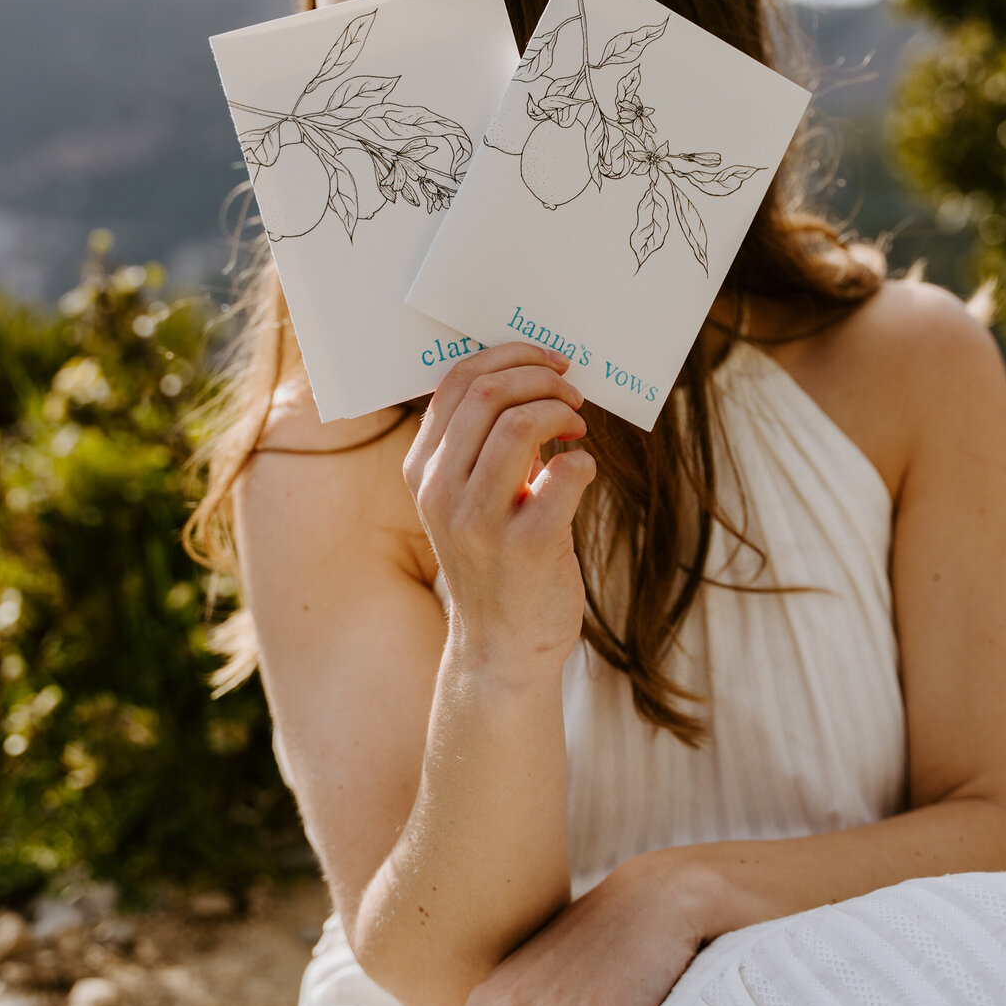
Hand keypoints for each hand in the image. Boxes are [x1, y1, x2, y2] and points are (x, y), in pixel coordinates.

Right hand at [403, 343, 594, 677]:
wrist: (503, 647)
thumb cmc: (496, 560)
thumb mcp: (468, 498)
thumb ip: (482, 445)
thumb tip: (530, 380)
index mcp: (422, 470)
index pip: (455, 383)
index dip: (509, 358)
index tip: (548, 364)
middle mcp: (440, 491)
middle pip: (486, 394)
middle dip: (540, 378)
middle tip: (571, 393)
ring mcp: (479, 521)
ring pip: (520, 425)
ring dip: (561, 412)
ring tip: (577, 428)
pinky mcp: (525, 547)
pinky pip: (564, 476)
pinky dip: (582, 462)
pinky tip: (582, 473)